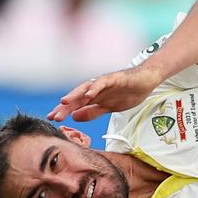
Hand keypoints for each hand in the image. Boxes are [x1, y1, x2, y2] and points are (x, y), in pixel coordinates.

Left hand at [48, 66, 162, 122]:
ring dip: (75, 95)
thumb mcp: (108, 107)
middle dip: (65, 107)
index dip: (64, 111)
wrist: (146, 81)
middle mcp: (96, 89)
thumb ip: (92, 112)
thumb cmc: (128, 92)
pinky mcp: (115, 78)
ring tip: (64, 102)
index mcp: (94, 97)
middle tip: (54, 116)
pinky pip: (102, 82)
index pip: (76, 105)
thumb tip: (74, 117)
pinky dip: (94, 88)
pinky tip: (88, 94)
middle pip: (77, 98)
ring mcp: (104, 83)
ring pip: (86, 88)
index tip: (52, 119)